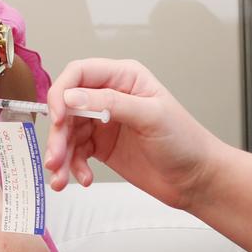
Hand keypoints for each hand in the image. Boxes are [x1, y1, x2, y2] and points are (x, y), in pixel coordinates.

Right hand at [45, 58, 220, 209]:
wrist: (196, 179)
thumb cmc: (184, 141)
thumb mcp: (151, 116)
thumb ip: (110, 103)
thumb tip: (72, 96)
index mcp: (124, 77)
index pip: (79, 73)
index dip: (62, 93)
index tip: (57, 117)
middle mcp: (110, 96)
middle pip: (67, 106)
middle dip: (58, 133)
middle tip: (55, 157)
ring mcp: (104, 122)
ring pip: (67, 132)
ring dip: (60, 154)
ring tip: (61, 177)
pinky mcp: (102, 146)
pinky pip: (75, 152)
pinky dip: (72, 167)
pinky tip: (82, 179)